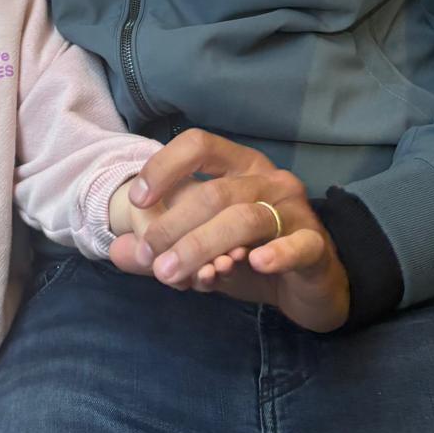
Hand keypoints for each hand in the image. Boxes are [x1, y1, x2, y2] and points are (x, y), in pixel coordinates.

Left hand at [108, 127, 350, 332]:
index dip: (164, 167)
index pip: (199, 145)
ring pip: (246, 219)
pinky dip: (276, 254)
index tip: (136, 201)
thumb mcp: (202, 251)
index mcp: (239, 167)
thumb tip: (116, 251)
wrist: (311, 287)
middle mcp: (268, 179)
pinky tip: (254, 264)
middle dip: (174, 227)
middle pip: (215, 192)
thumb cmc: (251, 256)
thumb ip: (162, 248)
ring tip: (172, 275)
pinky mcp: (317, 245)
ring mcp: (296, 210)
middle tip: (149, 260)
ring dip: (202, 246)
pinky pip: (298, 244)